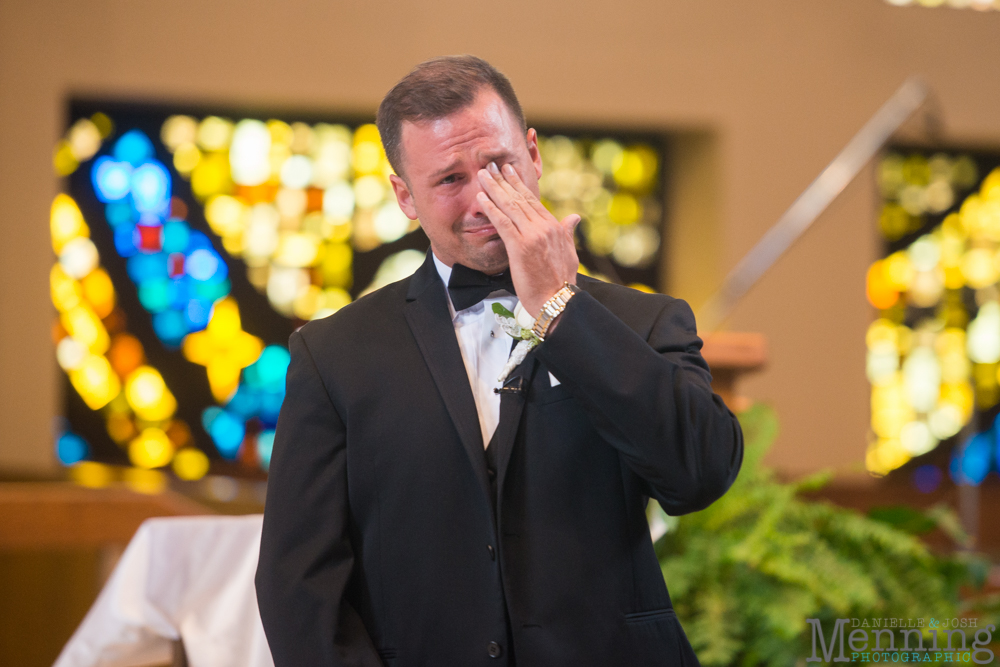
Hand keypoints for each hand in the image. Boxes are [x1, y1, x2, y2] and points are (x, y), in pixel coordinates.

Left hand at [476, 162, 580, 315]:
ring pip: (509, 206)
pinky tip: (480, 198)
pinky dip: (490, 208)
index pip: (533, 200)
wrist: (558, 300)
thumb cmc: (561, 281)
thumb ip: (567, 232)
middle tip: (490, 166)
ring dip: (493, 188)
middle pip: (519, 198)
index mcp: (554, 227)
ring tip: (482, 175)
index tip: (508, 172)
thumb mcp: (569, 252)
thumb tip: (574, 217)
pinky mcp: (519, 247)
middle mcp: (543, 227)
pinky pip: (502, 223)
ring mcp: (531, 236)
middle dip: (503, 180)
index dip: (518, 184)